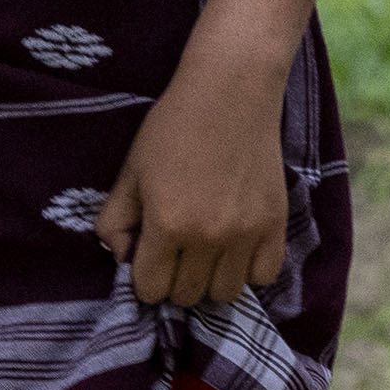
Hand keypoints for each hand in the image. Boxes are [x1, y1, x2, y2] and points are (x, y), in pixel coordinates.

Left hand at [100, 62, 293, 307]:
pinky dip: (248, 271)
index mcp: (167, 225)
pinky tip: (236, 250)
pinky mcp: (275, 224)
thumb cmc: (173, 128)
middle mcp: (208, 238)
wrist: (231, 93)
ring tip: (206, 254)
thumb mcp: (129, 172)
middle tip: (175, 253)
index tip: (149, 258)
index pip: (151, 290)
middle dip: (175, 281)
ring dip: (211, 280)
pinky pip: (264, 276)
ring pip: (226, 293)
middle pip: (188, 296)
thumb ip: (113, 222)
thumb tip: (122, 258)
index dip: (144, 278)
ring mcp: (247, 234)